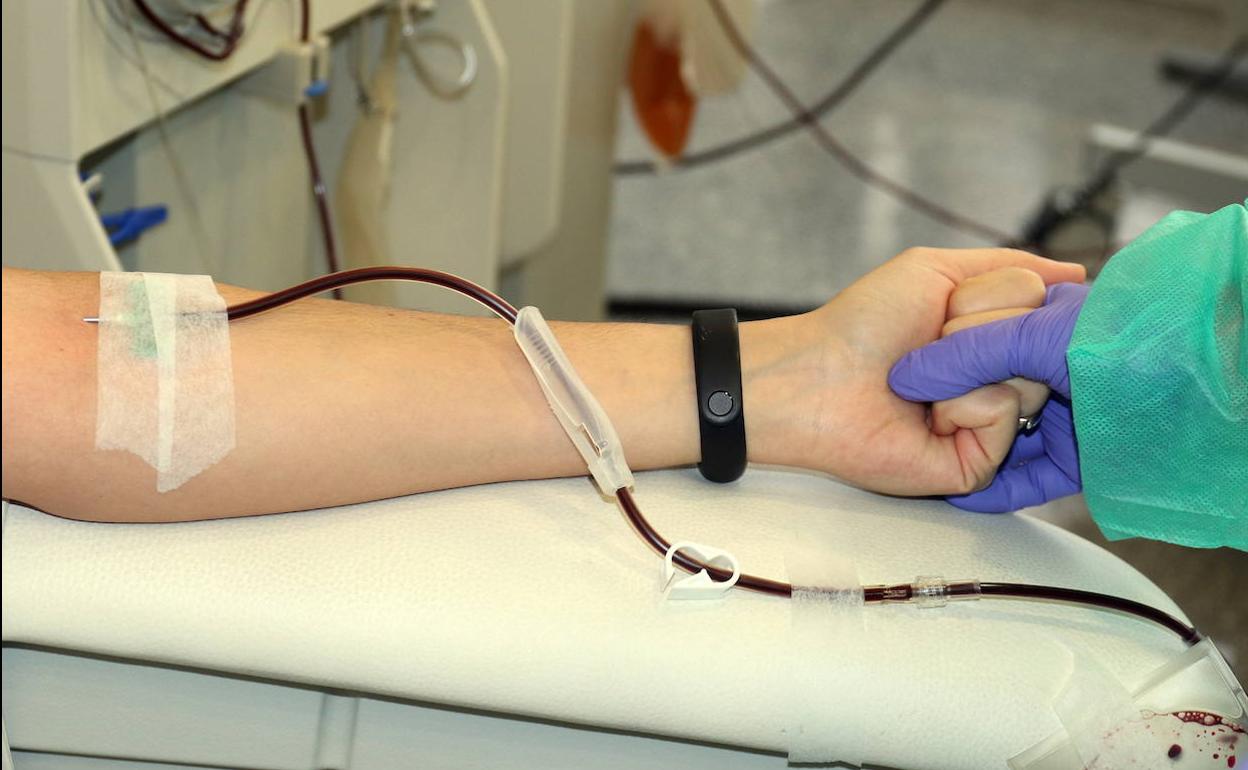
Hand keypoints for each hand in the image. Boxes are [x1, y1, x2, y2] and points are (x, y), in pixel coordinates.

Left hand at [743, 248, 1084, 495]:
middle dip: (984, 320)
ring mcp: (994, 424)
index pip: (1051, 309)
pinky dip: (962, 399)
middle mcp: (1002, 381)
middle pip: (1044, 338)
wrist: (818, 376)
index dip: (1019, 298)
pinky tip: (929, 412)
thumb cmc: (865, 325)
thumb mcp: (938, 270)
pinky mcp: (981, 464)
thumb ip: (1012, 266)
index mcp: (996, 340)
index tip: (964, 302)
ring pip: (1030, 374)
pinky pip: (1005, 410)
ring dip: (964, 358)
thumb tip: (1077, 276)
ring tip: (924, 376)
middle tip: (934, 335)